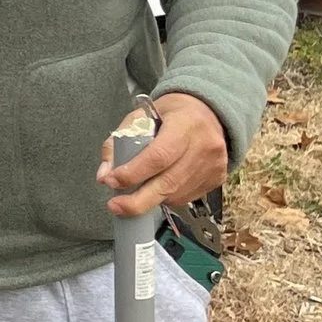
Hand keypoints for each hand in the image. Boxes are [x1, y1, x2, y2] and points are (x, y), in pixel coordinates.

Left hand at [98, 91, 227, 218]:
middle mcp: (203, 146)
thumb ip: (117, 143)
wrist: (211, 113)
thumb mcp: (140, 117)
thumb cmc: (172, 114)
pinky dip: (167, 198)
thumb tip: (104, 175)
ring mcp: (213, 164)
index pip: (158, 156)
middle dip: (138, 201)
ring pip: (177, 194)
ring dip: (151, 199)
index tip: (112, 181)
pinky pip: (187, 197)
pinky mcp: (218, 178)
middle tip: (116, 207)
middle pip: (168, 182)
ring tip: (135, 194)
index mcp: (184, 124)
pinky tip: (158, 188)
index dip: (133, 173)